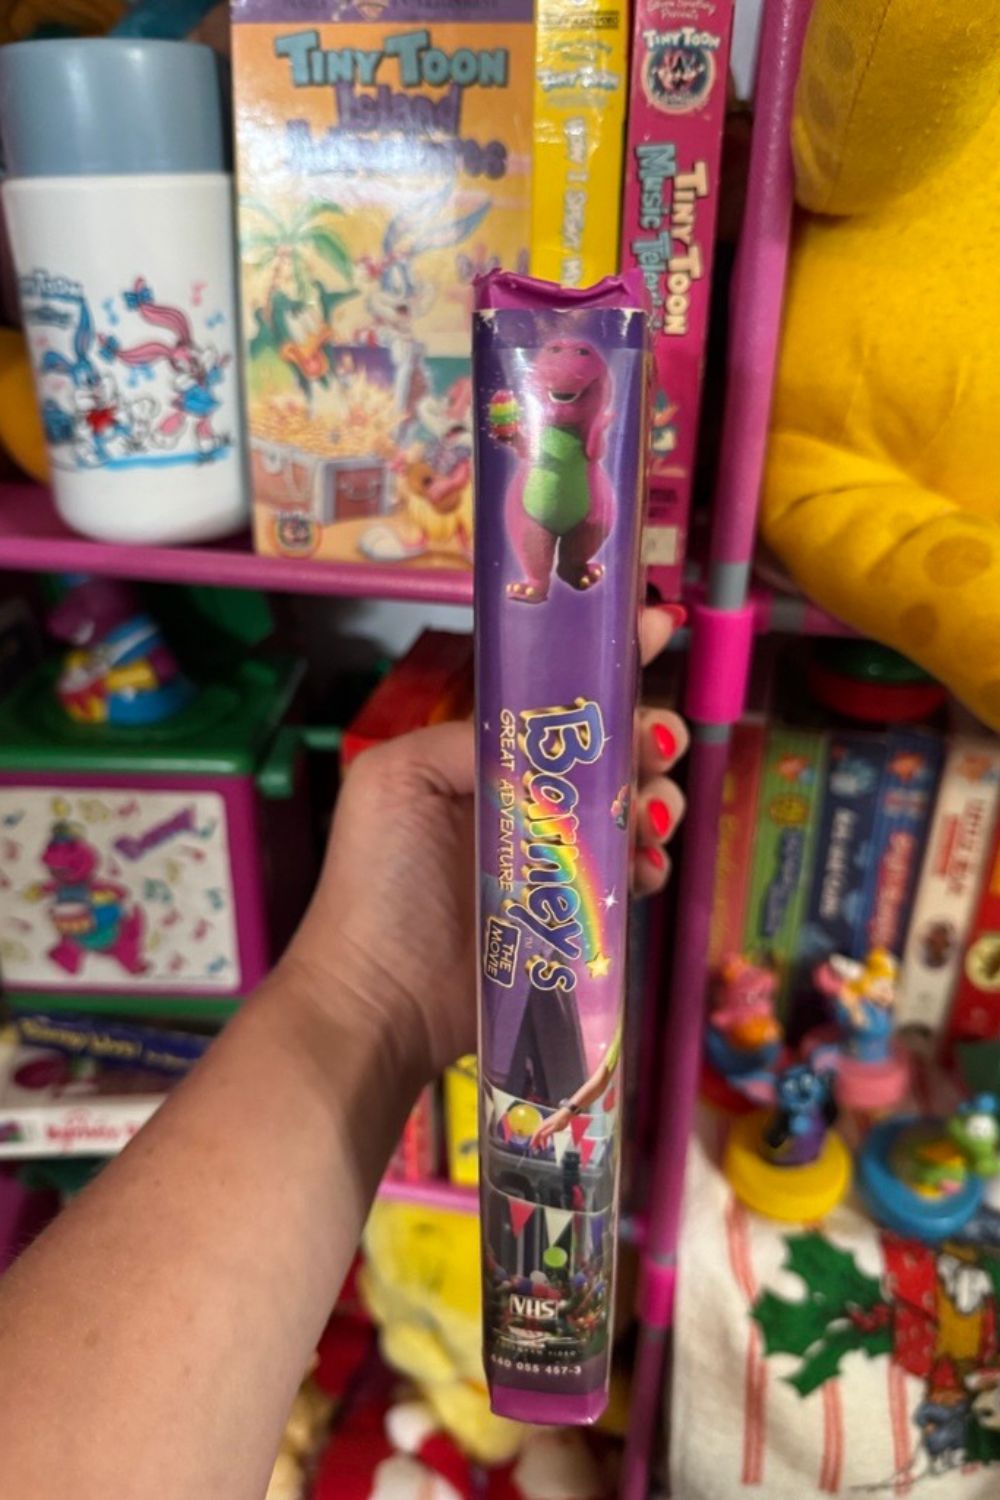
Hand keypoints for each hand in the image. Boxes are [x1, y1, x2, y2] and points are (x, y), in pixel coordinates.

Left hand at [282, 609, 687, 1085]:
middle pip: (605, 751)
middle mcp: (521, 802)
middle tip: (652, 750)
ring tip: (647, 818)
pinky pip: (630, 877)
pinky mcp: (575, 918)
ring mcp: (552, 861)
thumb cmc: (380, 879)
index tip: (658, 626)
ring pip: (629, 809)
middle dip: (642, 738)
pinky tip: (646, 869)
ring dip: (653, 801)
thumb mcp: (401, 779)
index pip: (551, 701)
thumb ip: (474, 738)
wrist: (382, 998)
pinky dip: (649, 864)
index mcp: (481, 759)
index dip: (604, 663)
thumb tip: (554, 729)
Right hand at [530, 1107, 572, 1150]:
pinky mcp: (550, 1126)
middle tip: (535, 1148)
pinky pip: (545, 1133)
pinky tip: (547, 1142)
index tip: (532, 1146)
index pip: (536, 1133)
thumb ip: (547, 1132)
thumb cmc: (561, 1121)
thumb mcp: (554, 1128)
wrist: (566, 1114)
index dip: (533, 1140)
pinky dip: (545, 1139)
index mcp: (544, 1126)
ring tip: (543, 1148)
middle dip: (536, 1141)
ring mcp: (547, 1125)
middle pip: (538, 1134)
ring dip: (541, 1141)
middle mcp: (544, 1125)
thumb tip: (540, 1136)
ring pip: (541, 1134)